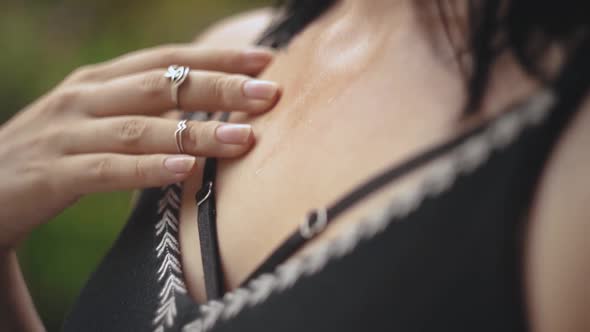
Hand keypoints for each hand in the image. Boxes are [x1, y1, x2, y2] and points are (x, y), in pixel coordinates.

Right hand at [0, 45, 279, 247]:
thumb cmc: (55, 154)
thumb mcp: (97, 122)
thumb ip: (142, 114)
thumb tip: (205, 118)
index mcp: (99, 81)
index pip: (167, 61)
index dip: (216, 59)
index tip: (264, 61)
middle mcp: (84, 97)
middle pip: (161, 85)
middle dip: (219, 87)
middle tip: (269, 94)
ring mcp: (66, 133)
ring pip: (140, 126)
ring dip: (196, 130)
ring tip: (243, 138)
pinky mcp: (52, 173)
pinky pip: (107, 169)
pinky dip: (148, 167)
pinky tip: (184, 168)